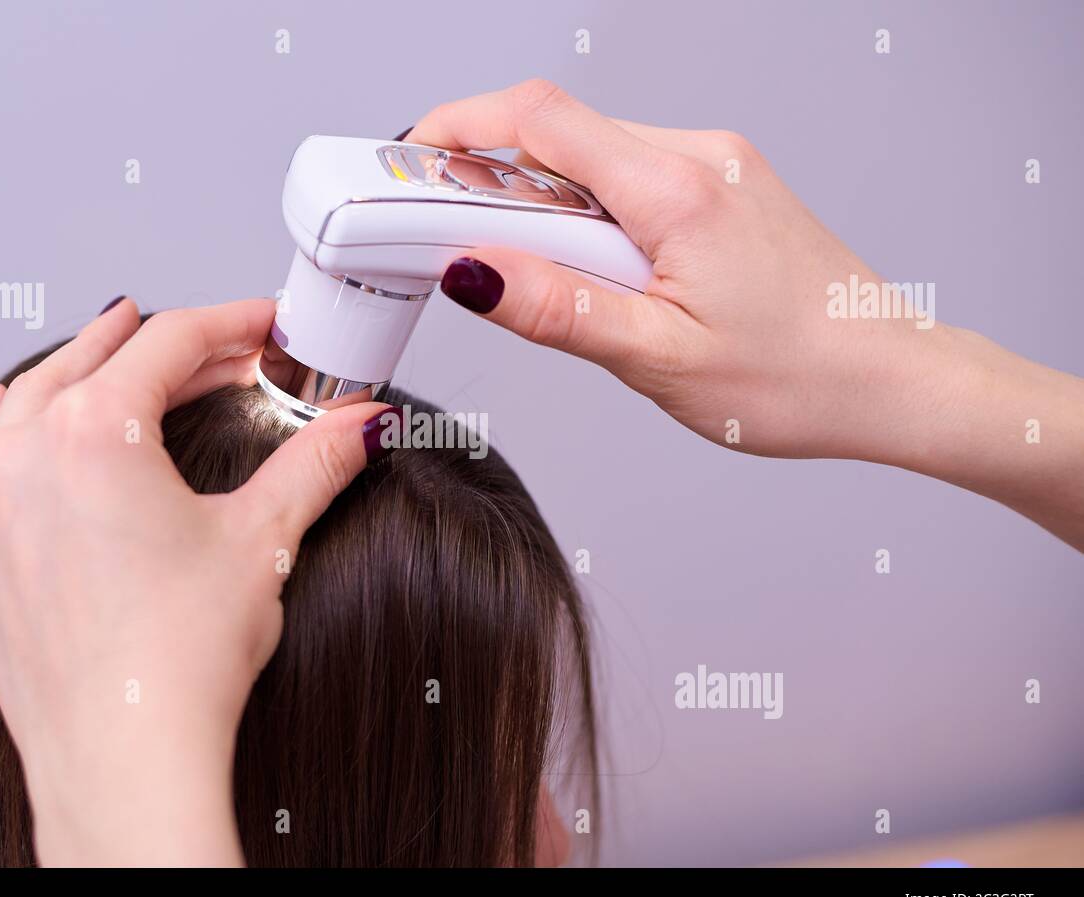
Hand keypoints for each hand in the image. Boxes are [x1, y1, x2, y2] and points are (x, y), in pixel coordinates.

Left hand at [0, 298, 386, 863]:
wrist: (123, 755)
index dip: (231, 324)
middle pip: (103, 357)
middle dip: (171, 346)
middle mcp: (27, 453)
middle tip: (226, 353)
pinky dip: (3, 423)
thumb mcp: (263, 542)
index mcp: (97, 432)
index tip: (261, 328)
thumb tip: (360, 425)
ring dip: (86, 368)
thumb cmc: (176, 662)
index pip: (172, 341)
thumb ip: (315, 465)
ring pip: (30, 394)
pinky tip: (17, 419)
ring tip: (124, 359)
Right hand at [410, 80, 1083, 548]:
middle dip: (490, 183)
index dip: (458, 128)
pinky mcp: (719, 186)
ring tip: (540, 283)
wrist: (889, 377)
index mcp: (677, 190)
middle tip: (453, 248)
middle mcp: (696, 156)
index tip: (407, 161)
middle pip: (557, 137)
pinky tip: (593, 274)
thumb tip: (471, 270)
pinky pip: (627, 179)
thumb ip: (556, 308)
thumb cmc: (796, 377)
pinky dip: (586, 217)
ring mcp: (711, 166)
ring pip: (590, 161)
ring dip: (542, 209)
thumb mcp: (659, 358)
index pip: (539, 119)